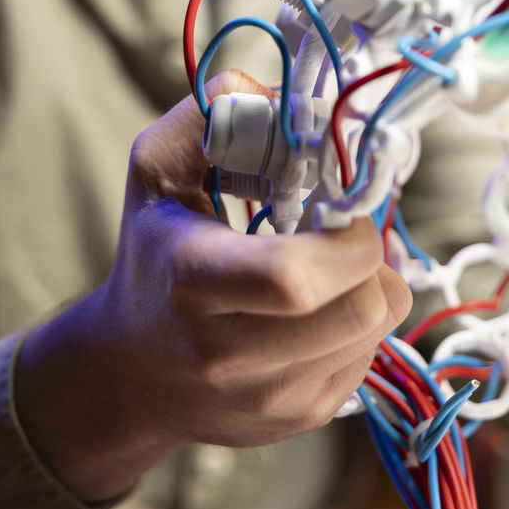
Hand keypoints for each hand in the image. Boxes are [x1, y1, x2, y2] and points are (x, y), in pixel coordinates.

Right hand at [15, 71, 410, 501]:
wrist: (131, 371)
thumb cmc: (154, 252)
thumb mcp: (158, 170)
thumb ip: (214, 111)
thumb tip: (283, 90)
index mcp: (192, 283)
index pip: (293, 277)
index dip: (345, 235)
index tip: (338, 204)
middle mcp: (230, 355)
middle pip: (357, 308)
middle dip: (372, 254)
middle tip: (347, 227)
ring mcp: (272, 399)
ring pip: (377, 329)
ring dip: (374, 281)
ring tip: (335, 261)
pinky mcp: (301, 418)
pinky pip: (372, 355)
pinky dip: (363, 316)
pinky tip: (323, 302)